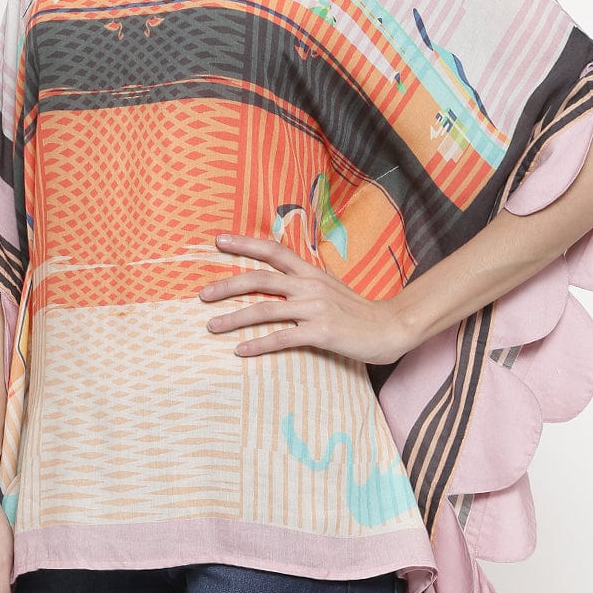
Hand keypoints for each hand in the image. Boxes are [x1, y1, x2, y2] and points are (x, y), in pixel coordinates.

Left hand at [198, 233, 408, 365]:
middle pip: (260, 279)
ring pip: (265, 309)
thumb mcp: (329, 288)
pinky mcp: (321, 332)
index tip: (218, 240)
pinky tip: (240, 351)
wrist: (390, 327)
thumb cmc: (357, 311)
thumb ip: (304, 282)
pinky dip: (259, 345)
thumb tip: (276, 279)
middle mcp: (309, 286)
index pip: (273, 250)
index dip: (245, 244)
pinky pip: (283, 338)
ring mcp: (315, 308)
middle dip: (228, 284)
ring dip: (234, 318)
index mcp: (310, 272)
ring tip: (211, 326)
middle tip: (202, 294)